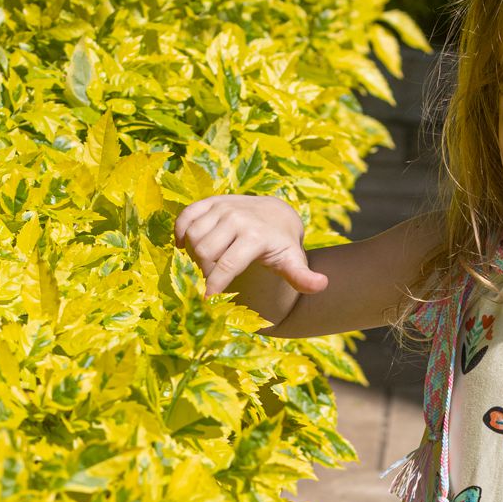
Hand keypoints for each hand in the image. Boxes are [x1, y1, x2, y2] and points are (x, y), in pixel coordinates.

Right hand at [172, 194, 329, 295]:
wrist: (277, 212)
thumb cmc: (282, 245)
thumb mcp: (293, 261)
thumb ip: (303, 277)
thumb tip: (322, 284)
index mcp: (256, 236)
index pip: (227, 265)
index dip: (214, 286)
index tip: (206, 300)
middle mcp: (237, 218)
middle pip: (205, 251)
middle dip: (202, 271)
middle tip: (209, 281)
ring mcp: (223, 207)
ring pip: (192, 235)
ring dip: (191, 254)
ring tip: (202, 265)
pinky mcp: (211, 201)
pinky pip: (186, 217)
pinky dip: (181, 233)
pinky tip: (186, 247)